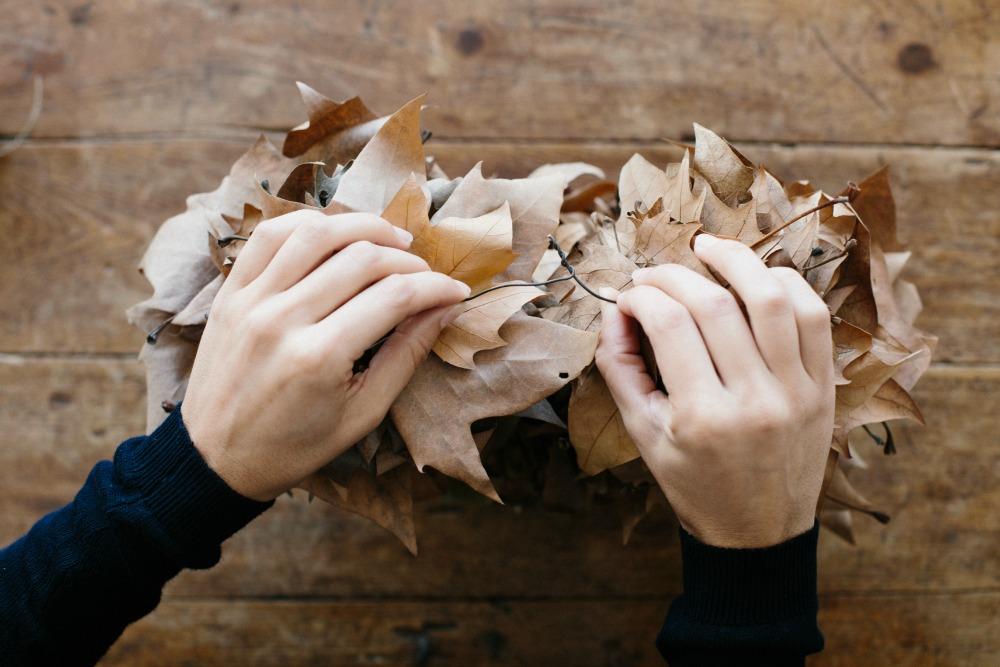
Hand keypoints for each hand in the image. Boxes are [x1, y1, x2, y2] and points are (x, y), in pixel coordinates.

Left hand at [181, 210, 469, 500]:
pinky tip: (335, 234)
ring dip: (362, 226)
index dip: (435, 287)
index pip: (394, 297)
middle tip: (426, 273)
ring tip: (391, 239)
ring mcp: (251, 300)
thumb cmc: (294, 446)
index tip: (455, 290)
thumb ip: (404, 356)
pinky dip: (308, 224)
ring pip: (316, 232)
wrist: (215, 458)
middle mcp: (283, 319)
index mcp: (319, 357)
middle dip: (407, 260)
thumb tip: (443, 309)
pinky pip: (270, 236)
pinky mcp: (231, 292)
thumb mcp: (362, 414)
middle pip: (361, 258)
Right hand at [596, 234, 834, 547]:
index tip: (627, 296)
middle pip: (713, 304)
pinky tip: (758, 275)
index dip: (641, 296)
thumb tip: (614, 312)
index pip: (669, 323)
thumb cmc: (692, 483)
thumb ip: (621, 369)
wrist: (758, 531)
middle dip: (674, 275)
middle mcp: (755, 400)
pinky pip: (814, 317)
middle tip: (653, 276)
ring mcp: (797, 391)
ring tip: (707, 247)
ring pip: (771, 298)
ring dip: (736, 260)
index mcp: (702, 417)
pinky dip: (786, 284)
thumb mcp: (642, 435)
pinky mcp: (824, 388)